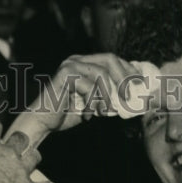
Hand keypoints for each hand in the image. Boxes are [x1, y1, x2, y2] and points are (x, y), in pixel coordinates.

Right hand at [14, 53, 147, 140]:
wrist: (42, 123)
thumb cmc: (66, 114)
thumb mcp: (94, 105)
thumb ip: (108, 97)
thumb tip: (131, 98)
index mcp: (84, 63)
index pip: (112, 59)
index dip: (128, 69)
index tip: (140, 83)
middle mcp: (77, 60)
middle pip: (109, 59)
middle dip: (123, 77)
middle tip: (129, 95)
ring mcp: (69, 65)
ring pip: (100, 73)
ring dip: (108, 94)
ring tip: (108, 110)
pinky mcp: (64, 75)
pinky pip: (88, 85)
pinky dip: (93, 102)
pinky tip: (89, 114)